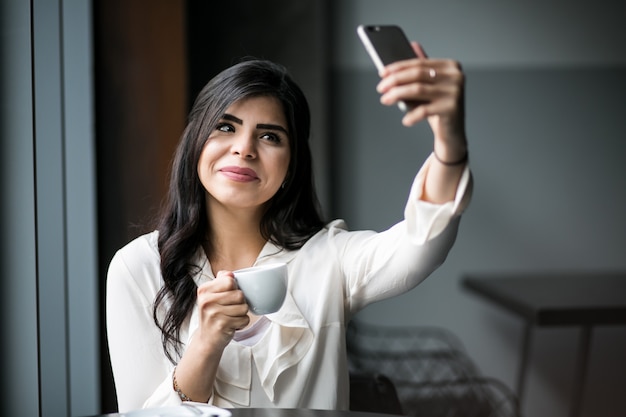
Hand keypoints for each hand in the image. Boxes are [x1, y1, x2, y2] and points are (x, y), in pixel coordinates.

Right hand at [194, 270, 249, 351]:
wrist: (207, 339)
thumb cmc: (213, 315)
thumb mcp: (212, 295)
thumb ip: (222, 281)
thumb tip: (230, 273)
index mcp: (204, 290)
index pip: (230, 281)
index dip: (234, 289)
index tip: (228, 297)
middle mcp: (206, 301)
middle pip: (239, 294)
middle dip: (240, 303)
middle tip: (230, 310)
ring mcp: (213, 313)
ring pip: (244, 307)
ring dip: (241, 314)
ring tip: (231, 317)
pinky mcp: (222, 325)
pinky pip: (244, 319)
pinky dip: (242, 323)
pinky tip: (232, 325)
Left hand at [376, 42, 466, 159]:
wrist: (453, 132)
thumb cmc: (439, 107)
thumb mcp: (431, 86)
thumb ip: (423, 67)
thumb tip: (412, 45)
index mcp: (450, 66)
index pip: (419, 63)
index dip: (398, 67)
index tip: (382, 73)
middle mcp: (455, 76)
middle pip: (417, 74)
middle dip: (395, 81)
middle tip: (380, 88)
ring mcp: (455, 92)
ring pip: (417, 89)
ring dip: (397, 95)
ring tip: (385, 100)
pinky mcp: (451, 108)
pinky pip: (424, 110)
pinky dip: (411, 115)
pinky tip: (405, 120)